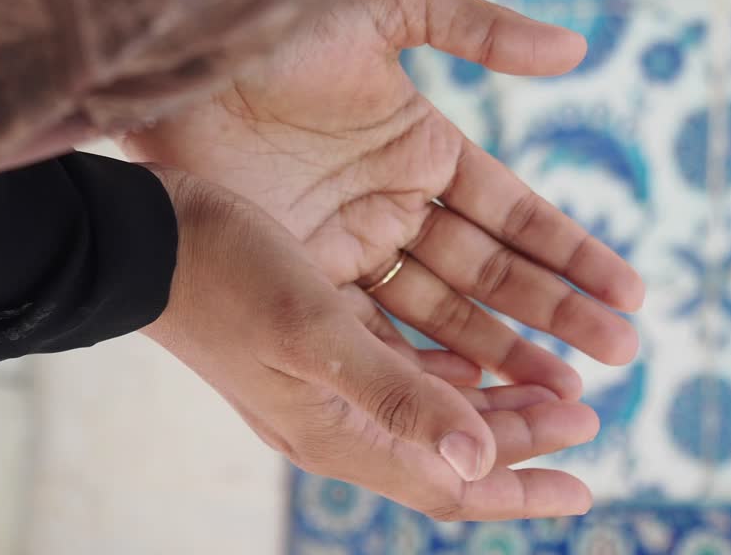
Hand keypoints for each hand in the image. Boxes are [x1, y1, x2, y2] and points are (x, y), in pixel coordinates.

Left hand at [125, 0, 645, 399]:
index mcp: (422, 147)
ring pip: (442, 313)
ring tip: (569, 395)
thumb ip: (478, 27)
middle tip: (623, 357)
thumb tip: (578, 50)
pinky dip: (422, 361)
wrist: (174, 67)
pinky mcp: (301, 277)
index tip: (632, 293)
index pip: (514, 213)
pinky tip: (475, 395)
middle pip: (491, 273)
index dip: (572, 253)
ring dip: (505, 352)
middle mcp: (393, 205)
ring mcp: (348, 247)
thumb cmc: (277, 24)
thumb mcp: (383, 5)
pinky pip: (373, 329)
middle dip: (558, 315)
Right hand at [141, 165, 600, 519]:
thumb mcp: (314, 333)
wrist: (143, 243)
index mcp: (337, 433)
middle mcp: (334, 421)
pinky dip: (448, 366)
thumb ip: (397, 395)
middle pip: (448, 450)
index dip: (522, 487)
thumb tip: (480, 459)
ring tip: (550, 383)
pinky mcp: (314, 345)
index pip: (448, 485)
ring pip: (428, 409)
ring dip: (492, 402)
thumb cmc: (224, 278)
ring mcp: (322, 385)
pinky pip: (400, 371)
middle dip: (521, 439)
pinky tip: (474, 343)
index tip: (587, 480)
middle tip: (587, 414)